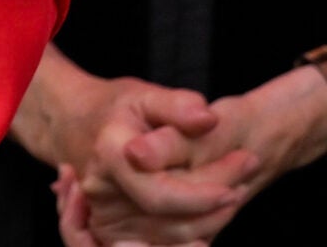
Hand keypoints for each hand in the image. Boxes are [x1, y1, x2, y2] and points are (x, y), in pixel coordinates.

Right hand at [88, 65, 326, 239]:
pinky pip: (159, 244)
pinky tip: (212, 221)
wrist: (76, 122)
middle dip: (217, 205)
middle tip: (249, 168)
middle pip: (171, 220)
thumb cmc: (116, 108)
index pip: (160, 195)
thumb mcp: (144, 95)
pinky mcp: (112, 228)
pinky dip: (189, 240)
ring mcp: (104, 213)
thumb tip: (208, 118)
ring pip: (170, 238)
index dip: (201, 196)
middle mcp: (102, 190)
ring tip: (236, 189)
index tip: (236, 182)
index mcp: (110, 156)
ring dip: (211, 221)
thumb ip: (177, 105)